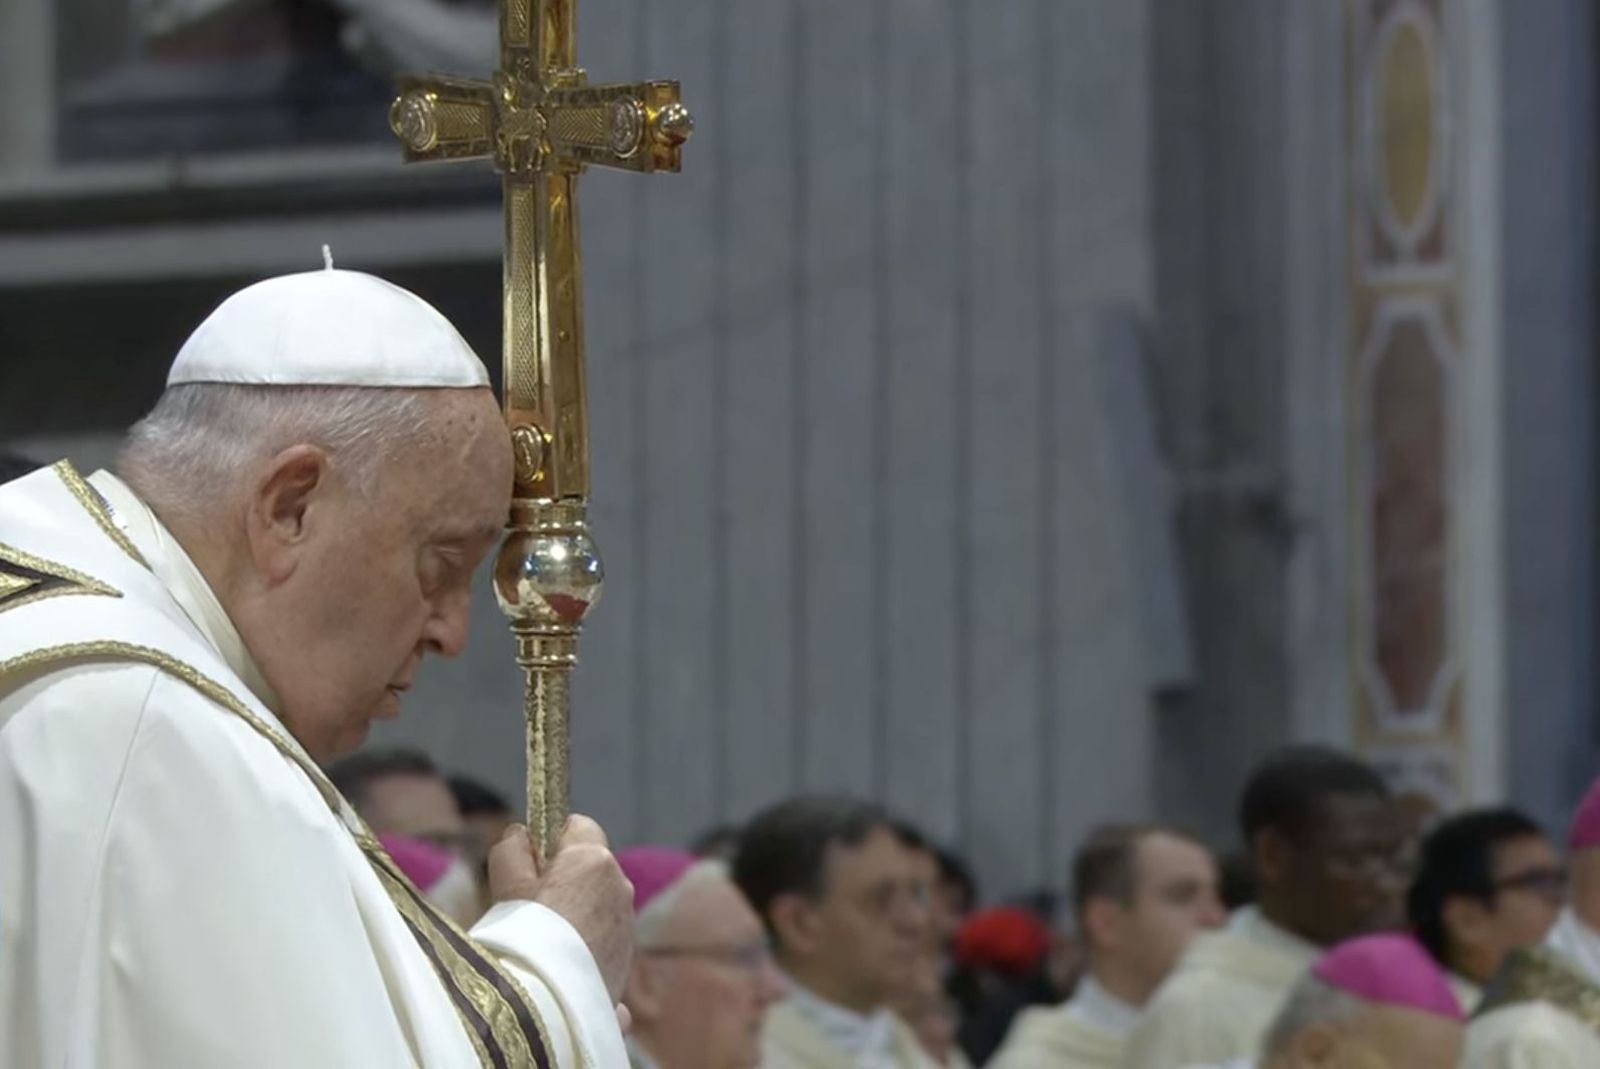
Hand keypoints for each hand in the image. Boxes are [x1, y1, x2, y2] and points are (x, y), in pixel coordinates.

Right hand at [488, 817, 635, 1001]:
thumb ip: (512, 848)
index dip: (552, 840)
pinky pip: (603, 937)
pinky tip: (561, 963)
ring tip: (544, 939)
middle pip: (589, 866)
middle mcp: (620, 885)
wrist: (547, 1002)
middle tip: (531, 904)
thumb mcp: (506, 882)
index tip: (532, 862)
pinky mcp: (626, 956)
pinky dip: (586, 943)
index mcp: (594, 859)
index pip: (578, 825)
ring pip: (598, 903)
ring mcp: (627, 922)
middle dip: (564, 877)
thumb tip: (522, 835)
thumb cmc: (524, 937)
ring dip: (576, 912)